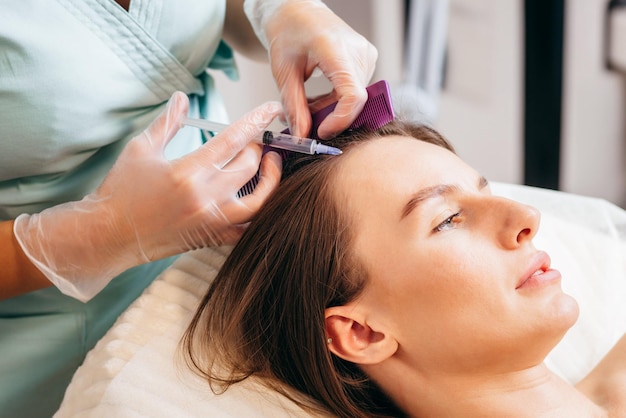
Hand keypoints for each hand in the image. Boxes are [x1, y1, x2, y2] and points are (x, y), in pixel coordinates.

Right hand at [13, 92, 283, 301]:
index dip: (257, 120)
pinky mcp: (213, 239)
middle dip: (257, 147)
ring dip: (270, 179)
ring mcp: (212, 222)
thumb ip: (167, 122)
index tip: (273, 108)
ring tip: (268, 163)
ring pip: (259, 200)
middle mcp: (205, 198)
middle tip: (254, 140)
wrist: (108, 236)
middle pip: (249, 166)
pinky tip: (259, 195)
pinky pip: (249, 228)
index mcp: (187, 172)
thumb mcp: (141, 150)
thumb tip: (182, 97)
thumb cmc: (121, 191)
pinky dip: (260, 212)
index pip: (234, 140)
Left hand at [244, 0, 377, 138]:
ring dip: (331, 110)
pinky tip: (318, 99)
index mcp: (335, 49)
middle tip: (305, 122)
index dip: (340, 120)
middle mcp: (358, 52)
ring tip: (307, 106)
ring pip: (355, 99)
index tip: (322, 131)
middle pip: (353, 100)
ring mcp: (366, 56)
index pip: (352, 95)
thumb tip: (302, 135)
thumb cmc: (288, 33)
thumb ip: (294, 106)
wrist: (296, 11)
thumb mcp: (283, 72)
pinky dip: (336, 101)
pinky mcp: (367, 60)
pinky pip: (355, 91)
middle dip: (330, 118)